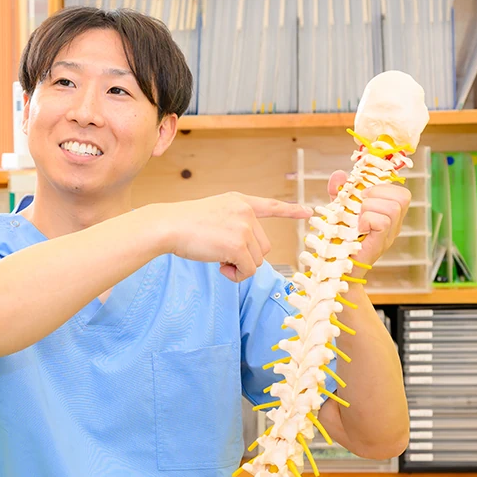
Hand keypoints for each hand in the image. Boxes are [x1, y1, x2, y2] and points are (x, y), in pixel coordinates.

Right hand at [157, 192, 312, 282]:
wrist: (168, 226)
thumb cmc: (183, 224)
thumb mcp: (212, 215)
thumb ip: (232, 225)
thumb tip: (245, 254)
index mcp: (239, 202)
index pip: (270, 206)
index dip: (290, 211)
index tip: (308, 212)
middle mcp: (246, 211)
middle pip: (263, 246)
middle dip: (246, 257)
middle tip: (222, 257)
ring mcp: (244, 227)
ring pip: (257, 260)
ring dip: (240, 266)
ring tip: (218, 260)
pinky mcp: (239, 244)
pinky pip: (249, 270)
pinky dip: (236, 275)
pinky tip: (220, 267)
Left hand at [328, 170, 410, 277]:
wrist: (335, 266)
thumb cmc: (339, 238)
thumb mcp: (339, 210)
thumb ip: (339, 192)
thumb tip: (339, 174)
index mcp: (388, 214)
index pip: (401, 192)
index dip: (383, 187)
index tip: (363, 195)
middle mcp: (394, 224)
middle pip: (403, 196)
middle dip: (377, 194)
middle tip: (361, 206)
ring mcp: (390, 234)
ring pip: (393, 207)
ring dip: (370, 207)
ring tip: (358, 218)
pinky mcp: (380, 243)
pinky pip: (382, 221)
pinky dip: (367, 219)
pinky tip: (359, 227)